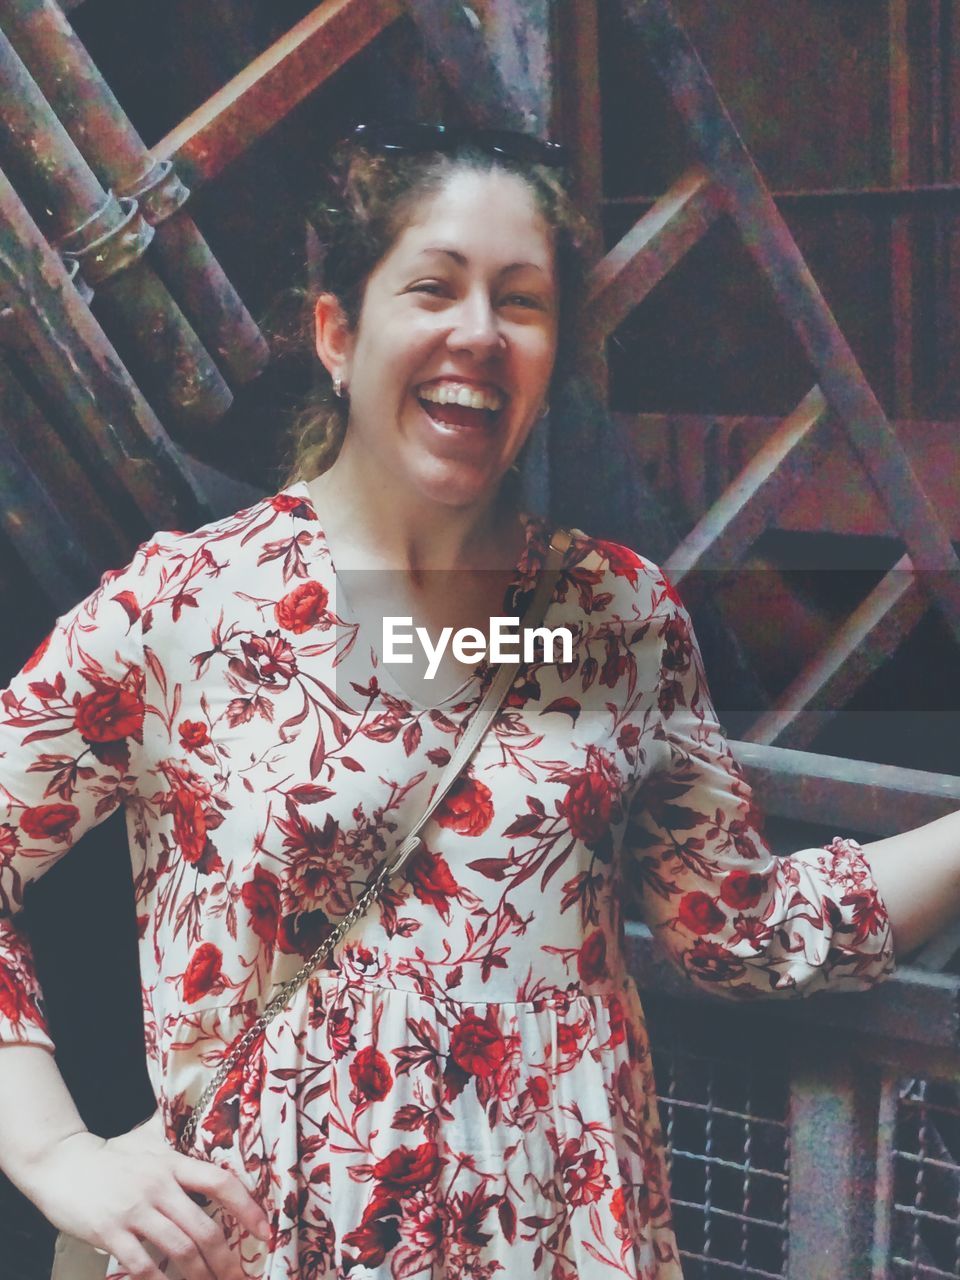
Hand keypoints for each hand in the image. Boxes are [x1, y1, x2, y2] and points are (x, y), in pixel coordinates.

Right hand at [31, 1111, 270, 1279]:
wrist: (62, 1163)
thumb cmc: (110, 1154)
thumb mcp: (148, 1139)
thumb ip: (177, 1136)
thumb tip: (209, 1115)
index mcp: (173, 1163)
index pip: (220, 1182)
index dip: (247, 1208)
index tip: (265, 1231)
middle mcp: (159, 1185)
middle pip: (204, 1228)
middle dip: (226, 1260)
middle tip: (239, 1278)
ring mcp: (134, 1210)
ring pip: (179, 1250)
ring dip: (200, 1276)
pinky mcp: (110, 1232)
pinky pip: (143, 1266)